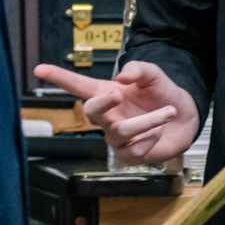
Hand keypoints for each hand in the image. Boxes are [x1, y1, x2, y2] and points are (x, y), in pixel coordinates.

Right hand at [32, 60, 199, 163]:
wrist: (185, 117)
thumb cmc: (162, 94)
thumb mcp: (153, 74)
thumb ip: (138, 69)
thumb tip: (122, 77)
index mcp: (106, 93)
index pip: (77, 86)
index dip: (58, 78)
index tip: (38, 68)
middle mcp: (107, 116)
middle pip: (90, 111)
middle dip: (102, 103)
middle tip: (116, 94)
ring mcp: (115, 138)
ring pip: (121, 131)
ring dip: (148, 120)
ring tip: (168, 112)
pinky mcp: (128, 155)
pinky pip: (135, 150)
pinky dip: (153, 138)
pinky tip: (159, 133)